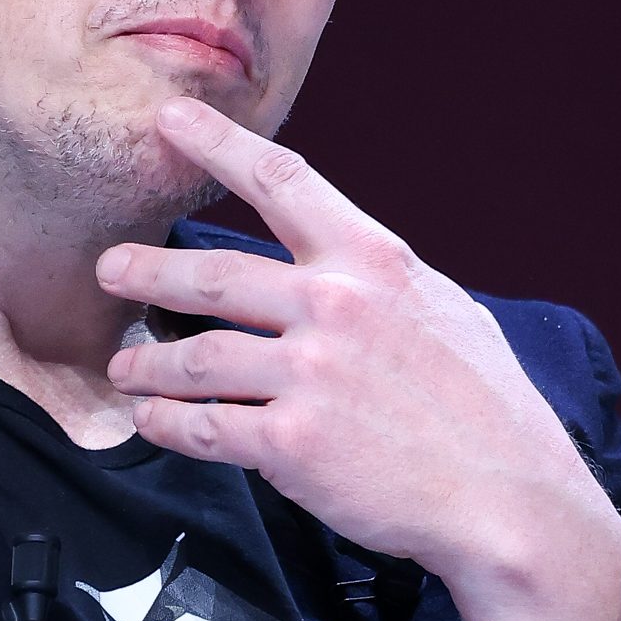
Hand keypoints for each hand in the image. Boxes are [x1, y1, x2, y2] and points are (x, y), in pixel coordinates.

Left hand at [98, 98, 620, 620]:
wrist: (508, 501)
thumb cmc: (488, 413)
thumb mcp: (448, 316)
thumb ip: (384, 287)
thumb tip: (346, 272)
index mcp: (376, 264)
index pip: (284, 184)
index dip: (219, 146)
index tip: (172, 119)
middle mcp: (336, 308)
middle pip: (213, 276)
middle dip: (148, 271)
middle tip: (112, 269)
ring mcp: (310, 376)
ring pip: (197, 357)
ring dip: (149, 363)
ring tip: (126, 367)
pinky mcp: (292, 445)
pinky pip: (206, 427)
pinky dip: (170, 424)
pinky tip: (154, 422)